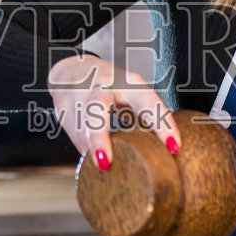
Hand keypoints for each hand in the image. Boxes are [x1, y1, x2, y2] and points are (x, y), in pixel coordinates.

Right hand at [46, 54, 177, 168]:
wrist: (72, 70)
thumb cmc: (110, 86)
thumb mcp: (131, 95)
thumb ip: (146, 118)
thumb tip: (165, 152)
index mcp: (127, 83)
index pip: (147, 102)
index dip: (162, 125)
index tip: (173, 147)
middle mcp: (101, 84)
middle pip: (96, 106)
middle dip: (99, 136)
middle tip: (106, 162)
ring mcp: (76, 94)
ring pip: (79, 126)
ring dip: (91, 149)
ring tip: (102, 166)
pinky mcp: (62, 107)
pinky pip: (73, 135)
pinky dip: (84, 148)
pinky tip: (91, 156)